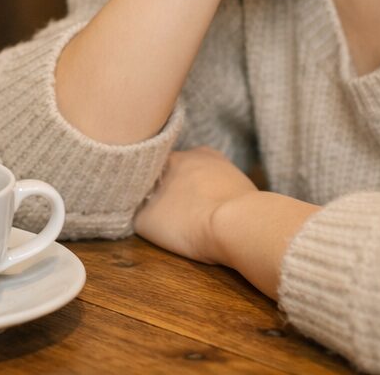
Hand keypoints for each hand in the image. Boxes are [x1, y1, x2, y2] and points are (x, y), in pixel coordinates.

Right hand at [133, 146, 258, 265]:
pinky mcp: (244, 182)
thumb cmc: (187, 221)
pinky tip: (215, 217)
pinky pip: (223, 190)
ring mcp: (225, 166)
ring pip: (203, 180)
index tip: (148, 204)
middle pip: (180, 172)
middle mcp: (198, 153)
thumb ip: (135, 208)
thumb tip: (137, 206)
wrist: (239, 227)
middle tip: (172, 213)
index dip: (148, 187)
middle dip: (175, 189)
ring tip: (196, 218)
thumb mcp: (145, 222)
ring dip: (198, 195)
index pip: (152, 168)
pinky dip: (217, 201)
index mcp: (171, 156)